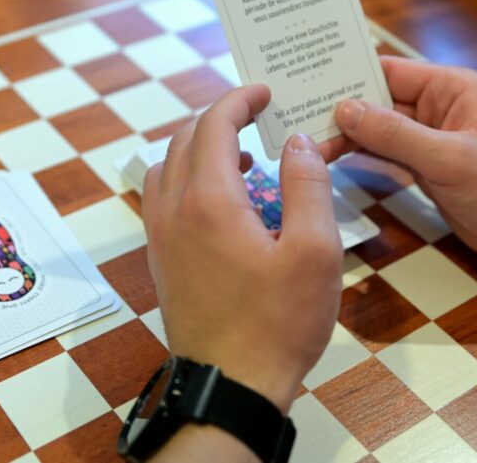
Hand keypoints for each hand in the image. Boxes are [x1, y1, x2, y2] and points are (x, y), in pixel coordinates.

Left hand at [142, 85, 342, 413]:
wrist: (230, 385)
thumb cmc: (278, 324)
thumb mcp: (315, 252)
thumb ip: (307, 185)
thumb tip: (296, 142)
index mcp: (209, 201)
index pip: (214, 124)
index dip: (240, 99)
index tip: (264, 90)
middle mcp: (174, 210)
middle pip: (185, 138)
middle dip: (221, 118)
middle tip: (258, 117)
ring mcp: (161, 235)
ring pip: (168, 165)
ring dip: (201, 147)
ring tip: (244, 158)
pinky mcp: (161, 258)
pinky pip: (163, 196)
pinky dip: (188, 177)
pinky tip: (223, 199)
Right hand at [321, 56, 476, 272]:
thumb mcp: (450, 159)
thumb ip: (396, 135)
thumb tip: (344, 108)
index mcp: (449, 87)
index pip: (389, 71)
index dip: (349, 74)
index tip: (308, 81)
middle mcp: (435, 104)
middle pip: (376, 98)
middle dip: (338, 107)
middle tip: (295, 116)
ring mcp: (427, 135)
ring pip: (374, 127)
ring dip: (342, 134)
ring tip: (304, 144)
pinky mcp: (421, 163)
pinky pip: (381, 150)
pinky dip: (357, 153)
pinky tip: (327, 157)